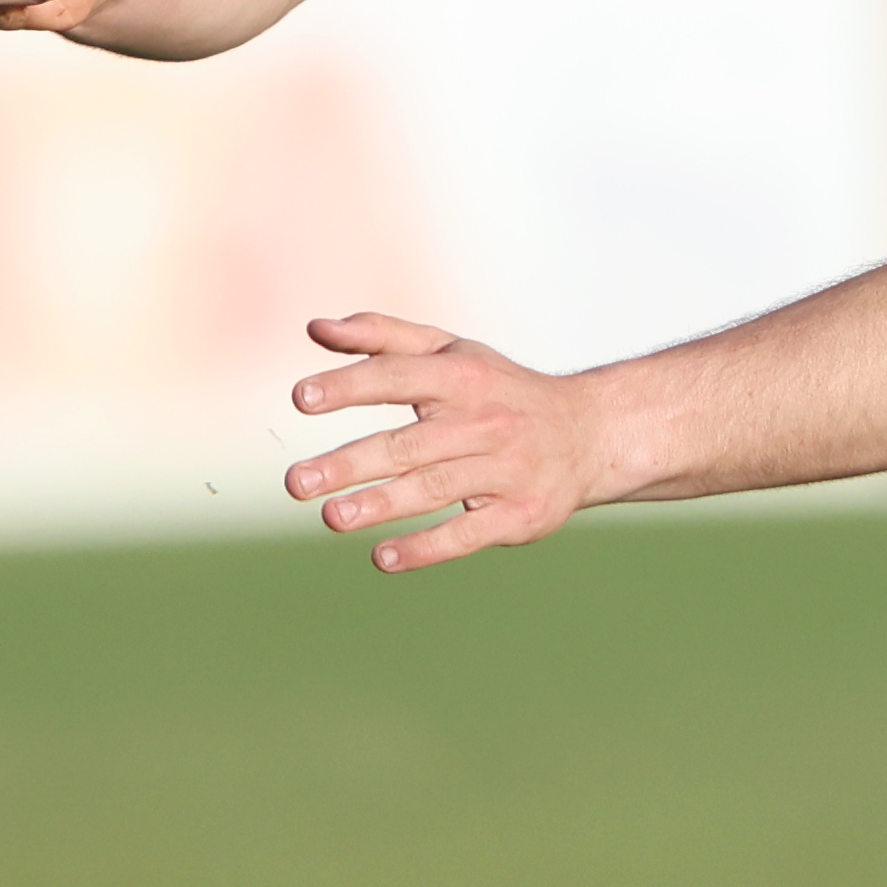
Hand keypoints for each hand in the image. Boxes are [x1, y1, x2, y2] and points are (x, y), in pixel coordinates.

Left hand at [280, 312, 619, 567]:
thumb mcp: (450, 353)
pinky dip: (425, 547)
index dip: (350, 385)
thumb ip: (382, 337)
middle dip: (350, 463)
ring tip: (331, 517)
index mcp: (463, 377)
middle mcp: (485, 422)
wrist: (590, 434)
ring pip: (434, 490)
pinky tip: (382, 557)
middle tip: (296, 483)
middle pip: (409, 444)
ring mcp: (505, 471)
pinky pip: (467, 534)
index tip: (300, 398)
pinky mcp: (519, 515)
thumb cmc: (499, 391)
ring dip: (380, 506)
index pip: (399, 377)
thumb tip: (315, 329)